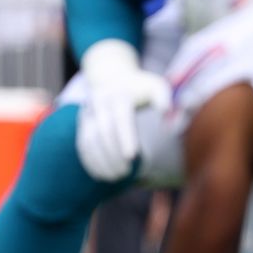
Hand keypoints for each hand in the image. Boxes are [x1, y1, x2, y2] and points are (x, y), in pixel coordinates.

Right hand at [77, 40, 170, 181]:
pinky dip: (90, 161)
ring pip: (88, 140)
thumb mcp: (156, 86)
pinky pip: (82, 144)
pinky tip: (100, 175)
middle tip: (125, 174)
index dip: (125, 138)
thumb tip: (170, 121)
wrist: (112, 75)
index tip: (132, 158)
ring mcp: (87, 112)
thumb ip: (165, 101)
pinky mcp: (81, 122)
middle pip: (103, 132)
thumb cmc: (141, 87)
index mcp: (119, 94)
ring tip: (115, 177)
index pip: (120, 118)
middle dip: (112, 155)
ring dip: (100, 161)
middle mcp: (99, 102)